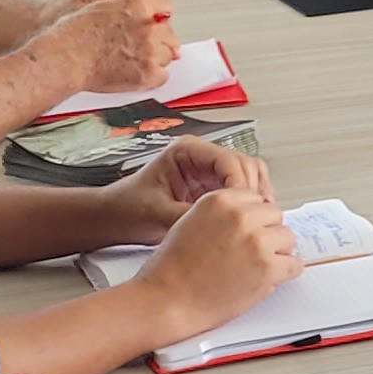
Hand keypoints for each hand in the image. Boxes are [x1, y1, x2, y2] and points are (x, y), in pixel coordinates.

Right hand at [19, 0, 178, 95]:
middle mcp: (147, 26)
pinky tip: (133, 72)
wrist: (62, 58)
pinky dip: (150, 77)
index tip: (151, 25)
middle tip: (133, 46)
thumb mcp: (100, 2)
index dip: (155, 18)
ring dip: (153, 57)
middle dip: (155, 39)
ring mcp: (149, 51)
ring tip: (129, 59)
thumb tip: (152, 13)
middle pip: (167, 33)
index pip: (164, 7)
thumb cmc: (72, 33)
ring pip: (166, 55)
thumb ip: (129, 4)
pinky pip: (162, 76)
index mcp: (136, 4)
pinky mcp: (146, 74)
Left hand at [103, 137, 269, 240]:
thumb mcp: (159, 213)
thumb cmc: (129, 208)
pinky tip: (249, 221)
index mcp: (186, 151)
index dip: (241, 184)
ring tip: (256, 219)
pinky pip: (242, 192)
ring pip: (249, 176)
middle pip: (245, 165)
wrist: (116, 217)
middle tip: (255, 216)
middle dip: (252, 190)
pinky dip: (249, 205)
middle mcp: (201, 157)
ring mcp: (209, 171)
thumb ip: (191, 215)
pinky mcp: (213, 187)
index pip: (227, 160)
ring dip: (255, 197)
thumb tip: (221, 223)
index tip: (244, 207)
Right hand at [133, 189, 300, 335]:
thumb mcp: (192, 221)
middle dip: (266, 233)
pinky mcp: (268, 268)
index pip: (256, 199)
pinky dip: (285, 273)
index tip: (248, 232)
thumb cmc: (172, 268)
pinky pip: (295, 265)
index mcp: (220, 200)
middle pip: (275, 216)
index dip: (252, 219)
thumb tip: (252, 216)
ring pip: (288, 238)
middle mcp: (240, 216)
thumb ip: (223, 214)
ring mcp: (256, 241)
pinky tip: (267, 279)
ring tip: (254, 267)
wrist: (167, 300)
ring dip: (277, 253)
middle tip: (251, 253)